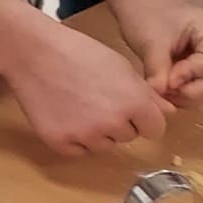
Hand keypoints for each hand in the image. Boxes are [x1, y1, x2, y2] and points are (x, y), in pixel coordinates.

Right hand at [6, 20, 170, 155]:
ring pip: (103, 145)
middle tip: (97, 98)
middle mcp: (113, 124)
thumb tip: (168, 112)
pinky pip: (79, 150)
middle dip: (119, 122)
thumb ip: (147, 93)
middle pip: (128, 137)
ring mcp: (86, 136)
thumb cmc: (79, 52)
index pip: (155, 129)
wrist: (34, 52)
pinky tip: (64, 113)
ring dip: (97, 131)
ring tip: (78, 103)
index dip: (144, 118)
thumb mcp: (120, 66)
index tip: (132, 109)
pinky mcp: (61, 143)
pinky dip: (74, 137)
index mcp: (134, 102)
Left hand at [107, 0, 202, 107]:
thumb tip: (161, 94)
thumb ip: (158, 69)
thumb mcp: (150, 42)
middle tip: (164, 91)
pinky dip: (188, 93)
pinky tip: (169, 89)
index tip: (167, 81)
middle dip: (192, 91)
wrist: (140, 4)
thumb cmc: (146, 15)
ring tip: (164, 90)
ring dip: (190, 96)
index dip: (192, 77)